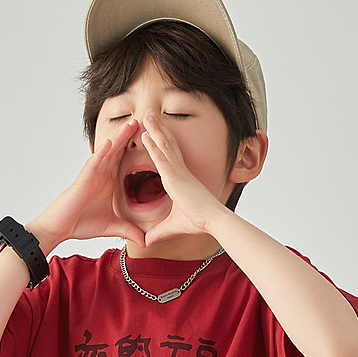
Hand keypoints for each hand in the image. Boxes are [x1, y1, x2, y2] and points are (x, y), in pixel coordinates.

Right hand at [31, 119, 144, 249]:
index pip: (126, 162)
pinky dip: (101, 153)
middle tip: (147, 122)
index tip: (154, 140)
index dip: (139, 150)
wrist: (60, 228)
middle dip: (132, 137)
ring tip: (131, 125)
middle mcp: (102, 175)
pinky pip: (93, 163)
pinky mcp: (83, 180)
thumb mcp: (112, 227)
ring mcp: (92, 175)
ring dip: (119, 139)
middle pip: (119, 151)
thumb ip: (129, 230)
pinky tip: (109, 143)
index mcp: (109, 182)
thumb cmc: (81, 224)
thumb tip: (145, 241)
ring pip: (107, 153)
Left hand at [140, 110, 227, 246]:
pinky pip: (161, 157)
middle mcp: (180, 172)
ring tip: (146, 115)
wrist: (213, 220)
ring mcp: (178, 172)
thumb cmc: (199, 222)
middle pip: (167, 145)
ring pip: (164, 145)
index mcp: (181, 180)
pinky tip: (145, 134)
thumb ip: (158, 232)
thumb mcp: (172, 227)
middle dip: (158, 129)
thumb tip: (147, 241)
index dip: (161, 143)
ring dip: (155, 130)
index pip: (169, 157)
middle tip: (150, 115)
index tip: (154, 133)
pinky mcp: (175, 177)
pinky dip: (153, 144)